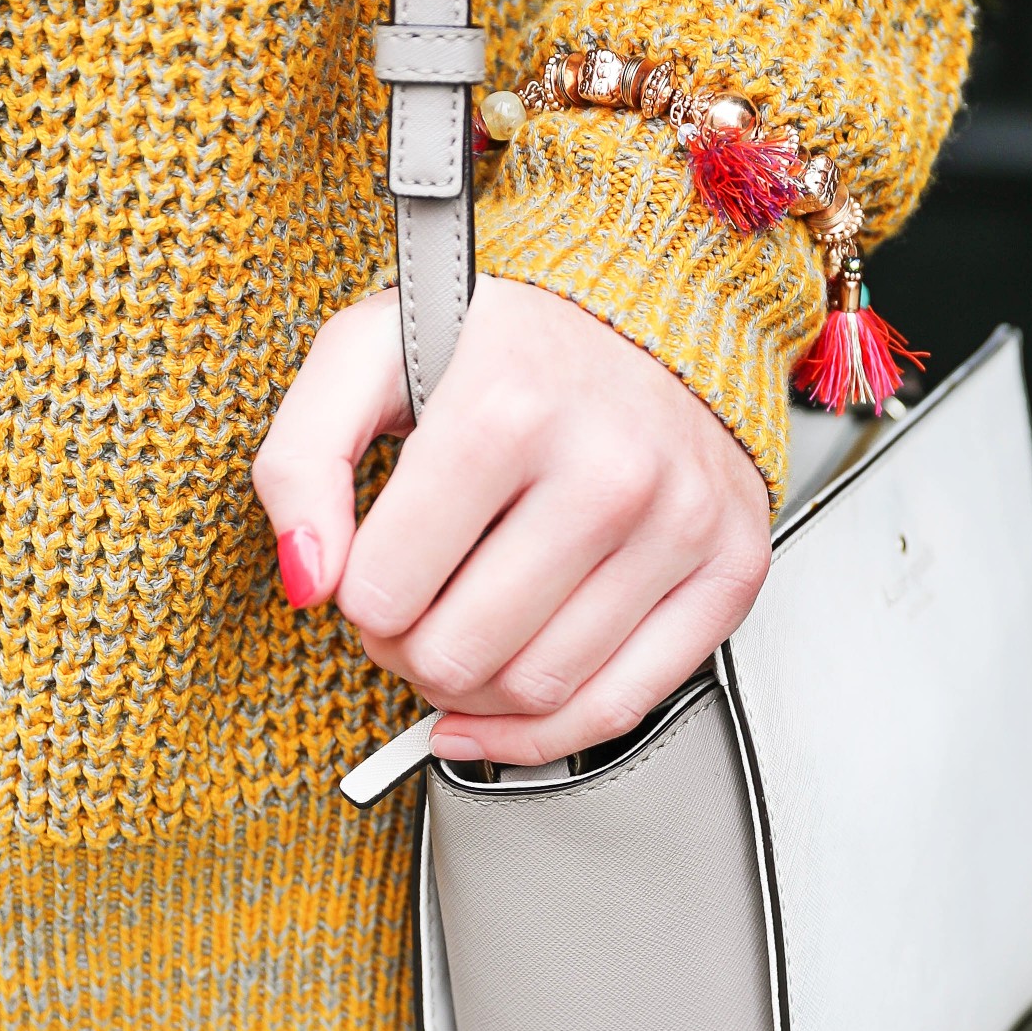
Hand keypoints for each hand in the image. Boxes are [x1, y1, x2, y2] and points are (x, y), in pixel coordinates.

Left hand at [252, 277, 771, 764]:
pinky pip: (623, 707)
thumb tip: (305, 578)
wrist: (660, 297)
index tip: (369, 571)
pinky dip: (544, 733)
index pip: (384, 592)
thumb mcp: (367, 354)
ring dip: (472, 690)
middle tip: (411, 609)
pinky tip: (499, 713)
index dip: (355, 600)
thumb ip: (301, 458)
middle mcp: (608, 469)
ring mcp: (679, 524)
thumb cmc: (510, 334)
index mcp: (508, 407)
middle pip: (458, 654)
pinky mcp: (730, 567)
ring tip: (462, 631)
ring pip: (536, 689)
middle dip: (408, 651)